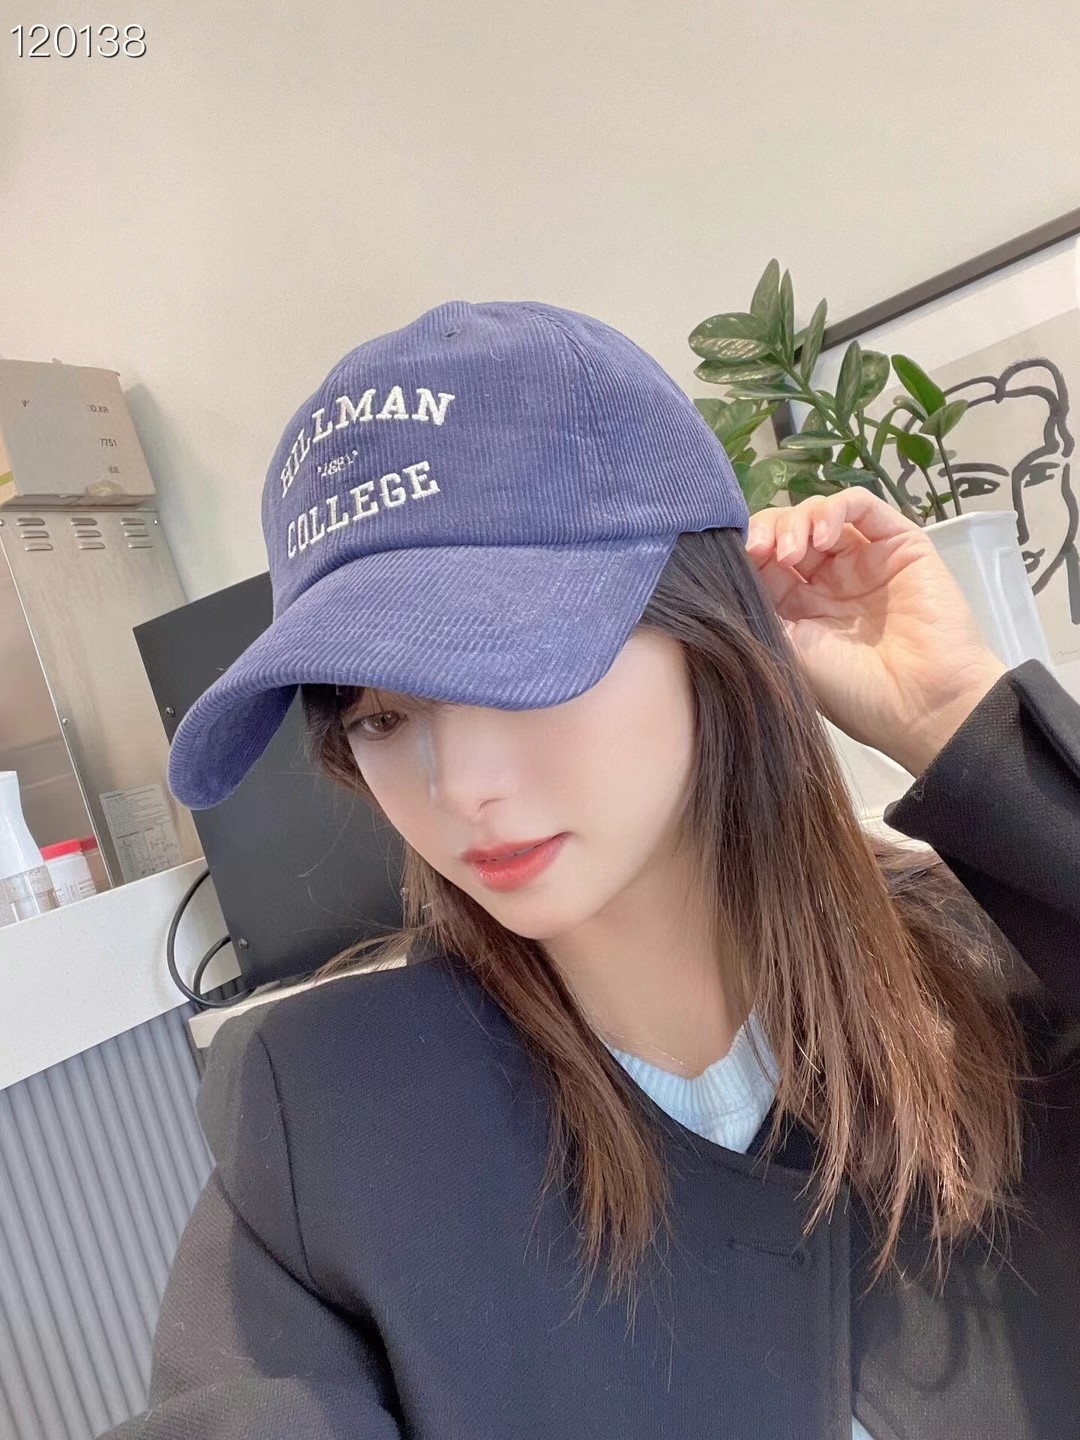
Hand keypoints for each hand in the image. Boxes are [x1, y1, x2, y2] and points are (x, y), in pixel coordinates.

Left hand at [744, 488, 1007, 774]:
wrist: (920, 706)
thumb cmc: (852, 692)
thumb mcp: (787, 651)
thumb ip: (759, 608)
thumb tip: (726, 575)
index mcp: (800, 611)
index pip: (763, 562)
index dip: (745, 553)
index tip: (734, 560)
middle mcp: (831, 582)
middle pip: (787, 531)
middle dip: (766, 533)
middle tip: (760, 551)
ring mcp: (865, 561)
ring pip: (820, 514)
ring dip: (796, 522)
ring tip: (791, 551)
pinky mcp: (900, 545)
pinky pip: (862, 507)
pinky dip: (834, 511)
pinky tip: (821, 540)